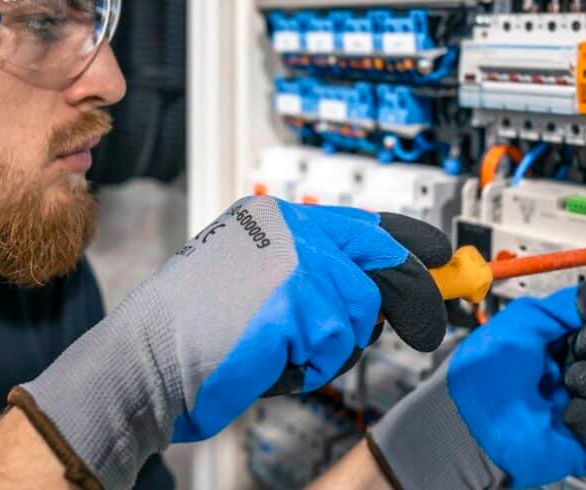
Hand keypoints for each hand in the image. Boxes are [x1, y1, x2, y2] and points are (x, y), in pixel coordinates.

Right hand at [13, 197, 450, 487]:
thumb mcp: (254, 283)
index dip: (407, 242)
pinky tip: (269, 360)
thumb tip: (378, 292)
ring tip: (281, 349)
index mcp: (271, 220)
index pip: (359, 221)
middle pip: (378, 259)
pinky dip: (310, 366)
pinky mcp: (294, 299)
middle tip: (425, 326)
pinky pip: (334, 344)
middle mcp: (284, 229)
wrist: (145, 359)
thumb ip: (311, 275)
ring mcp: (290, 260)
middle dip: (405, 297)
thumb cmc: (190, 332)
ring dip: (331, 345)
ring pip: (358, 310)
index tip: (440, 256)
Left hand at [369, 278, 585, 488]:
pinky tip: (564, 414)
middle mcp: (559, 369)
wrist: (474, 424)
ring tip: (567, 381)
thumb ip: (565, 306)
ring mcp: (571, 402)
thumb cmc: (484, 373)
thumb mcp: (523, 322)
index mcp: (545, 341)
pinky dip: (585, 415)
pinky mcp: (581, 436)